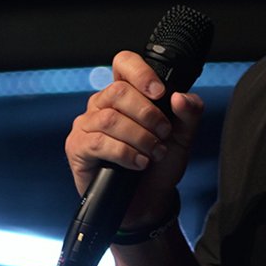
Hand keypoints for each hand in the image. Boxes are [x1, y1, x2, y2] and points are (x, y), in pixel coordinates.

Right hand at [65, 51, 203, 226]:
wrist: (148, 201)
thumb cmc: (160, 164)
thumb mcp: (183, 137)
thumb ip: (189, 113)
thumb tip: (180, 96)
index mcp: (126, 94)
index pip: (124, 64)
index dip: (140, 73)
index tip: (159, 93)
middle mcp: (102, 104)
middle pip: (118, 92)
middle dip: (147, 114)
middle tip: (164, 134)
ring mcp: (86, 125)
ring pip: (110, 118)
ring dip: (139, 136)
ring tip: (154, 152)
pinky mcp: (77, 148)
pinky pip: (99, 142)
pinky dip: (125, 153)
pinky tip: (139, 163)